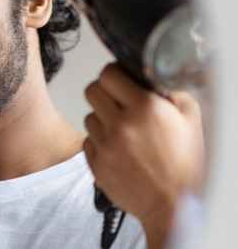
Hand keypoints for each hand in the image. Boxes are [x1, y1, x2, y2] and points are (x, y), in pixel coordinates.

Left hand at [82, 64, 204, 247]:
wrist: (175, 205)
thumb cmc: (185, 165)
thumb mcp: (190, 118)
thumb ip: (170, 91)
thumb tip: (148, 78)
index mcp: (146, 108)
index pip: (108, 74)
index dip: (114, 74)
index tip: (119, 79)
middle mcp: (122, 124)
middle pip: (91, 90)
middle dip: (105, 92)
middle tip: (118, 102)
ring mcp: (106, 145)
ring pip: (89, 115)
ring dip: (103, 119)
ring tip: (124, 131)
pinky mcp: (95, 163)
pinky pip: (87, 140)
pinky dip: (99, 142)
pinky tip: (119, 149)